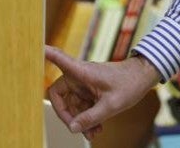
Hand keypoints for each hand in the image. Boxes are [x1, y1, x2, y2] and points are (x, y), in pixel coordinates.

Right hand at [45, 45, 160, 140]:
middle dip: (67, 115)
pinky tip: (97, 127)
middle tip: (77, 129)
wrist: (143, 78)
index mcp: (82, 72)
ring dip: (80, 120)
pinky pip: (82, 106)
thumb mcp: (111, 105)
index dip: (45, 54)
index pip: (58, 59)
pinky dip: (87, 117)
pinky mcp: (91, 90)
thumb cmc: (129, 84)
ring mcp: (85, 84)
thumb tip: (72, 128)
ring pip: (73, 104)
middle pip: (60, 96)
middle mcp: (80, 76)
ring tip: (93, 133)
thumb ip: (90, 118)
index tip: (36, 48)